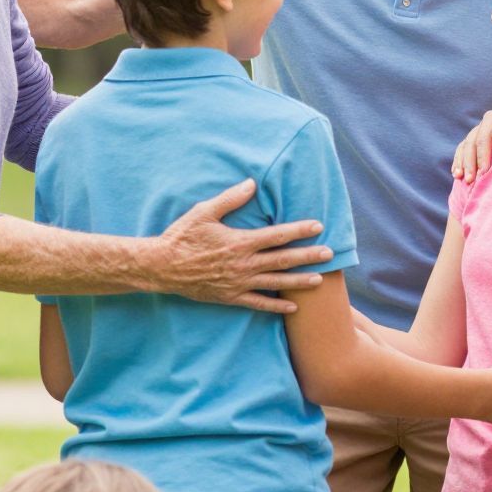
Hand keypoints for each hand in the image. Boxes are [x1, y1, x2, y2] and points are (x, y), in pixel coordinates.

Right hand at [155, 180, 333, 312]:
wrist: (162, 266)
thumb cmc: (181, 236)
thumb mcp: (204, 212)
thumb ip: (230, 199)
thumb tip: (251, 184)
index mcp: (240, 242)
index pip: (277, 235)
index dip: (300, 230)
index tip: (318, 226)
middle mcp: (244, 264)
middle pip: (283, 259)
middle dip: (308, 256)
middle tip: (329, 254)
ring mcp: (238, 283)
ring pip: (276, 283)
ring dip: (299, 281)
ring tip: (319, 280)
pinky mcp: (230, 297)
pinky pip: (258, 303)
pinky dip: (276, 306)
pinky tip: (292, 308)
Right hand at [451, 109, 491, 184]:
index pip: (483, 138)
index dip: (482, 155)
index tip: (484, 172)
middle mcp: (482, 125)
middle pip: (471, 143)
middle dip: (470, 163)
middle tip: (471, 180)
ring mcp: (477, 133)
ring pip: (464, 148)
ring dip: (461, 163)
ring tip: (460, 178)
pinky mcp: (474, 143)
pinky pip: (462, 152)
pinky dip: (458, 162)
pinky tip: (457, 174)